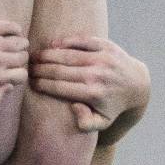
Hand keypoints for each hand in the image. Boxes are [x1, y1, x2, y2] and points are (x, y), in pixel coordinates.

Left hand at [0, 20, 28, 106]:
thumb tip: (9, 87)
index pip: (21, 75)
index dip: (18, 75)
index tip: (11, 72)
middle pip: (22, 58)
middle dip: (20, 59)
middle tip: (12, 58)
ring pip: (20, 42)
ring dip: (20, 44)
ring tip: (13, 45)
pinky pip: (9, 26)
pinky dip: (15, 29)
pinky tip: (12, 32)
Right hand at [29, 35, 149, 136]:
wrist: (137, 84)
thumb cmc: (113, 105)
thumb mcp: (102, 122)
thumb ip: (86, 124)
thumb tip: (73, 107)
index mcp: (93, 94)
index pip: (59, 87)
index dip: (41, 84)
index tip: (30, 82)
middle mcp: (97, 75)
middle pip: (59, 70)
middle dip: (40, 69)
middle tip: (27, 69)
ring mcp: (102, 58)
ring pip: (67, 54)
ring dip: (47, 54)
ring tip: (34, 56)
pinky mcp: (106, 45)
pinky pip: (81, 41)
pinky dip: (65, 42)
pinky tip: (52, 45)